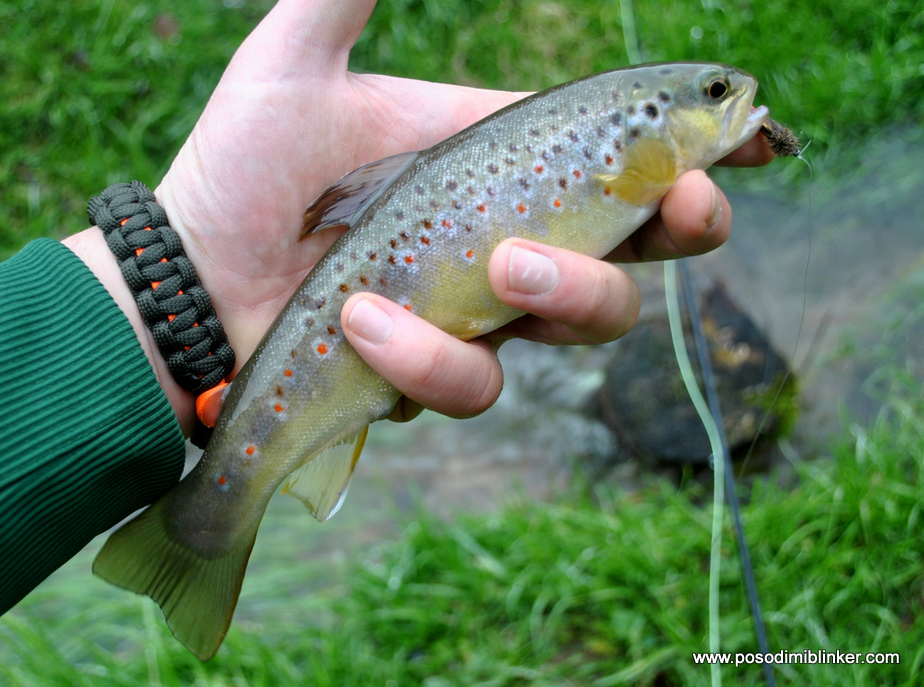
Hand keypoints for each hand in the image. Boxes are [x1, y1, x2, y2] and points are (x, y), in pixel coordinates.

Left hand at [151, 0, 774, 425]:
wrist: (185, 277)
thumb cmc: (237, 170)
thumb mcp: (293, 66)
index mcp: (490, 164)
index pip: (615, 158)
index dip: (694, 152)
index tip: (754, 139)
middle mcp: (498, 241)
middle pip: (632, 251)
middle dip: (675, 231)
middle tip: (683, 213)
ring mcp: (473, 316)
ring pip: (580, 325)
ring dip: (562, 297)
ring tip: (498, 269)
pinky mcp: (432, 377)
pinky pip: (473, 382)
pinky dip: (428, 356)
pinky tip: (364, 325)